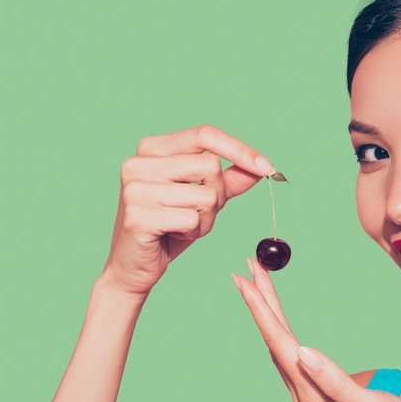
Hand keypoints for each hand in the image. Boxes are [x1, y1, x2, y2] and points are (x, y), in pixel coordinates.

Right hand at [102, 125, 274, 296]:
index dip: (239, 149)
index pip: (204, 134)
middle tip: (195, 214)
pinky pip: (191, 219)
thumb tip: (262, 166)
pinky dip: (192, 232)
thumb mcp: (203, 200)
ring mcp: (135, 188)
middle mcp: (138, 162)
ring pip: (205, 196)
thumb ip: (229, 180)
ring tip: (180, 227)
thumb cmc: (168, 229)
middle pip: (210, 166)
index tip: (267, 167)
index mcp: (152, 148)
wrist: (133, 267)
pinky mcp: (138, 215)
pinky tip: (171, 236)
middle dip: (217, 196)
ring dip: (205, 219)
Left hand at [232, 259, 400, 401]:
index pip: (280, 342)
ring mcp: (309, 399)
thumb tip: (303, 351)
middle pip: (274, 340)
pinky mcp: (318, 399)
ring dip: (269, 315)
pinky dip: (282, 333)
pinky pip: (291, 358)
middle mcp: (304, 397)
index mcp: (313, 395)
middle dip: (261, 302)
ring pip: (280, 348)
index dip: (262, 308)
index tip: (247, 278)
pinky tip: (282, 327)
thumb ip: (335, 383)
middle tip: (249, 266)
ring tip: (260, 286)